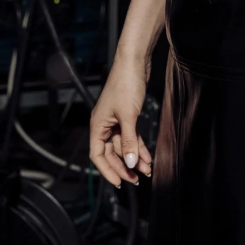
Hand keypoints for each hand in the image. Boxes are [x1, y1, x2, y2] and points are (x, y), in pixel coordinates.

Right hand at [89, 59, 152, 187]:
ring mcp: (116, 120)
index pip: (97, 155)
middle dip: (124, 166)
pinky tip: (147, 157)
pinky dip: (138, 146)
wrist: (135, 62)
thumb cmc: (126, 85)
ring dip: (134, 157)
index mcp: (98, 125)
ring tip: (147, 171)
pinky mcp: (127, 115)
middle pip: (111, 153)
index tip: (120, 183)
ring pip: (124, 145)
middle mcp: (104, 125)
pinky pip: (131, 136)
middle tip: (137, 179)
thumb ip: (129, 141)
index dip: (107, 170)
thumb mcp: (129, 116)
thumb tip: (129, 164)